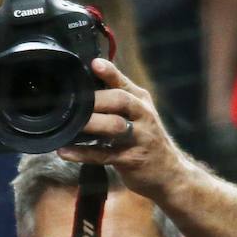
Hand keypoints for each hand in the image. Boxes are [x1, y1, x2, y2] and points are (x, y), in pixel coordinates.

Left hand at [56, 58, 188, 202]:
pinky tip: (66, 152)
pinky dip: (84, 153)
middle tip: (73, 100)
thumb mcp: (138, 115)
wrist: (170, 173)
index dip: (109, 72)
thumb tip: (87, 83)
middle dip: (97, 99)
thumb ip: (118, 100)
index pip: (124, 82)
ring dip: (92, 124)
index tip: (93, 64)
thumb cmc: (145, 139)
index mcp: (141, 101)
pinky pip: (105, 155)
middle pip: (121, 100)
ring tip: (70, 125)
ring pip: (115, 126)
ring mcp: (139, 138)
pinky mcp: (132, 160)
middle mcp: (143, 116)